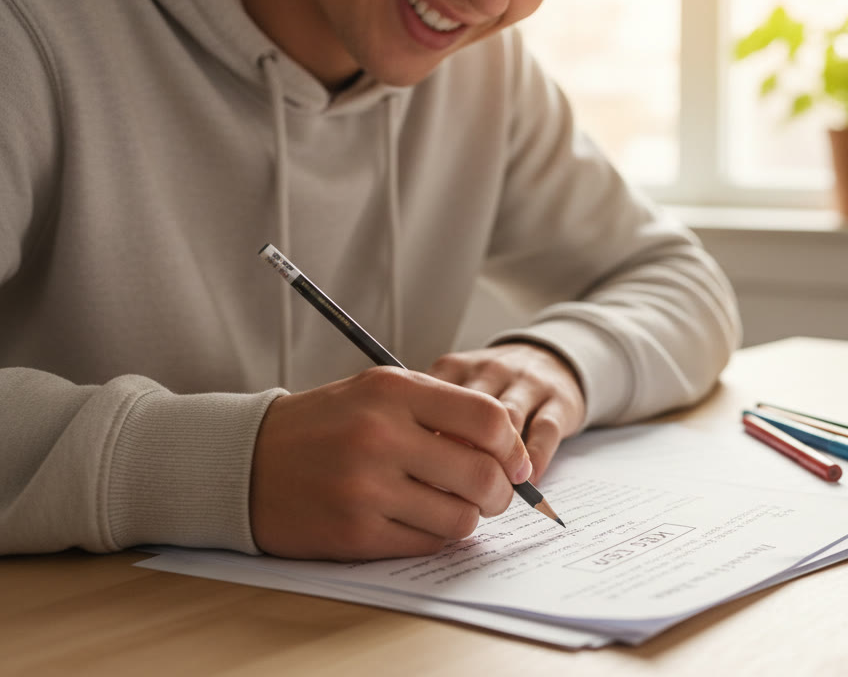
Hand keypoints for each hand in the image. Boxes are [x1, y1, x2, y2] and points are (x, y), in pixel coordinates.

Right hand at [250, 367, 532, 560]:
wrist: (245, 462)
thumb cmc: (325, 425)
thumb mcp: (378, 392)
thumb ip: (441, 408)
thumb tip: (508, 448)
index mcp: (392, 392)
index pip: (488, 420)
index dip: (512, 447)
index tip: (515, 462)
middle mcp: (380, 436)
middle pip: (482, 474)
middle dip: (501, 491)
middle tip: (495, 494)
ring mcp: (366, 488)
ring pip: (461, 517)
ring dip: (469, 518)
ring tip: (453, 506)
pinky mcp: (354, 532)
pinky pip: (427, 543)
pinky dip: (435, 536)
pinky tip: (420, 520)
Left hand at [428, 342, 585, 481]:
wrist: (548, 360)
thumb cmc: (489, 389)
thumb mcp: (455, 392)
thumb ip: (431, 422)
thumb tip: (412, 472)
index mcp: (455, 370)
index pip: (432, 405)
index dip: (426, 445)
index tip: (423, 477)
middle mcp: (490, 371)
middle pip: (471, 414)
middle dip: (463, 458)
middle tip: (455, 495)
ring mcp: (527, 383)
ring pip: (510, 421)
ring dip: (500, 462)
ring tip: (492, 495)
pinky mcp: (559, 400)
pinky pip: (545, 431)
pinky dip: (535, 460)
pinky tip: (526, 482)